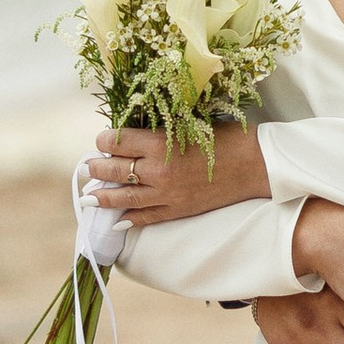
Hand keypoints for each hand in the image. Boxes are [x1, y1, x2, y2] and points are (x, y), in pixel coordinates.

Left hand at [88, 123, 268, 221]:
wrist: (255, 164)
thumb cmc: (225, 137)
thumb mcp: (189, 123)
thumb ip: (161, 129)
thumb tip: (134, 133)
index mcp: (160, 142)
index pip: (117, 142)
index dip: (104, 140)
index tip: (102, 140)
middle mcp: (158, 170)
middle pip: (115, 170)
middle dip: (97, 167)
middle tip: (89, 166)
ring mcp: (167, 194)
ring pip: (124, 198)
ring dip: (103, 196)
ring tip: (89, 195)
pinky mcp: (178, 210)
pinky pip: (146, 217)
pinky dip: (129, 220)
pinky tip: (118, 221)